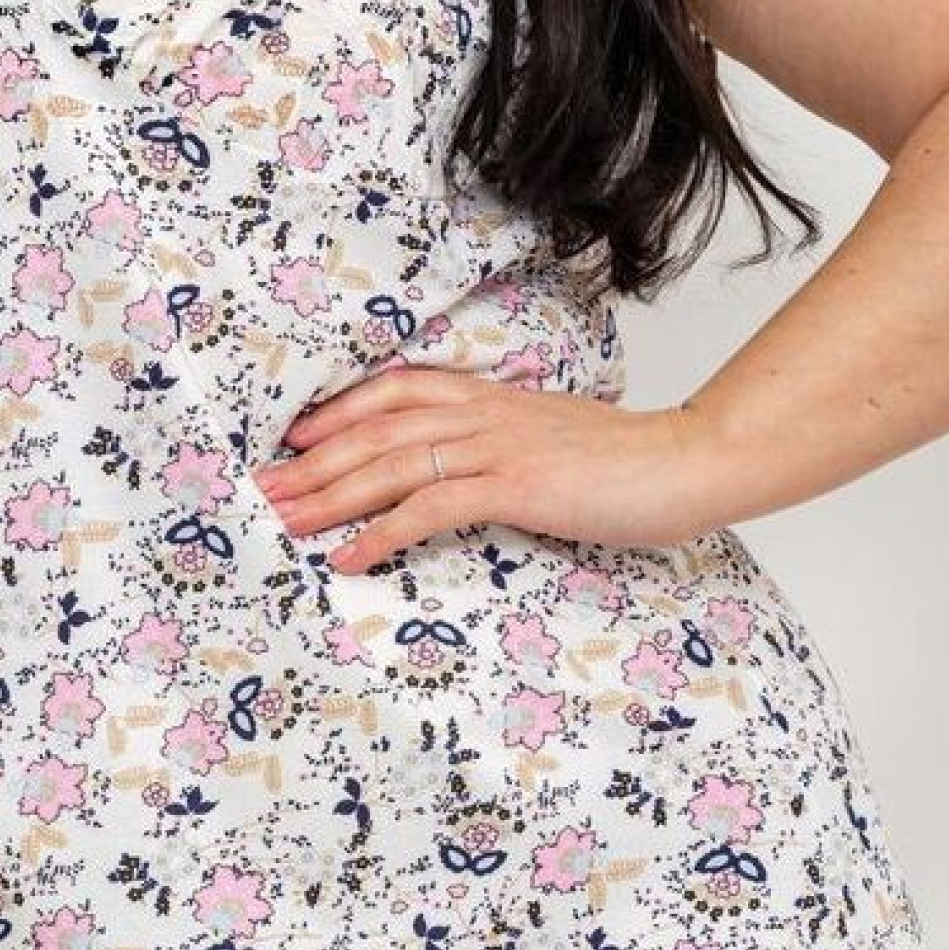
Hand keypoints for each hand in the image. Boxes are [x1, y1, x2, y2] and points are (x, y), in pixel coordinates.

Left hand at [249, 368, 718, 570]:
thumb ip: (505, 444)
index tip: (293, 439)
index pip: (395, 391)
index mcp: (490, 397)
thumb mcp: (551, 439)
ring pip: (390, 464)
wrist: (686, 461)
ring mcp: (496, 446)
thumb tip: (471, 471)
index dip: (338, 413)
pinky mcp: (513, 485)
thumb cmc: (627, 461)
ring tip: (285, 522)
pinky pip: (430, 506)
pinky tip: (350, 557)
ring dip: (330, 496)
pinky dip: (382, 532)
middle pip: (375, 429)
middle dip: (312, 462)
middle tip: (262, 489)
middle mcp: (482, 413)